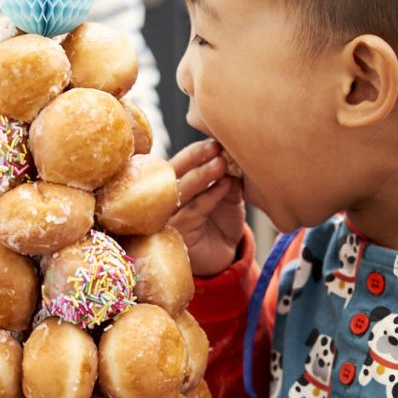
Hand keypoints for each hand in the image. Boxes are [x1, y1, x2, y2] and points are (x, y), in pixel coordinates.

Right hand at [169, 138, 245, 276]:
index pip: (180, 163)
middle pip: (173, 173)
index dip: (195, 152)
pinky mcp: (177, 233)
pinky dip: (210, 195)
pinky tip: (225, 185)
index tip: (214, 140)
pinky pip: (194, 209)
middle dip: (194, 157)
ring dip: (202, 175)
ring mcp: (169, 217)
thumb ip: (227, 179)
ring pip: (181, 190)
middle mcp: (167, 199)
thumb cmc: (222, 223)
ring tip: (220, 163)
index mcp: (176, 185)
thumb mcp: (229, 198)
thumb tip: (230, 159)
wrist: (223, 258)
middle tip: (214, 146)